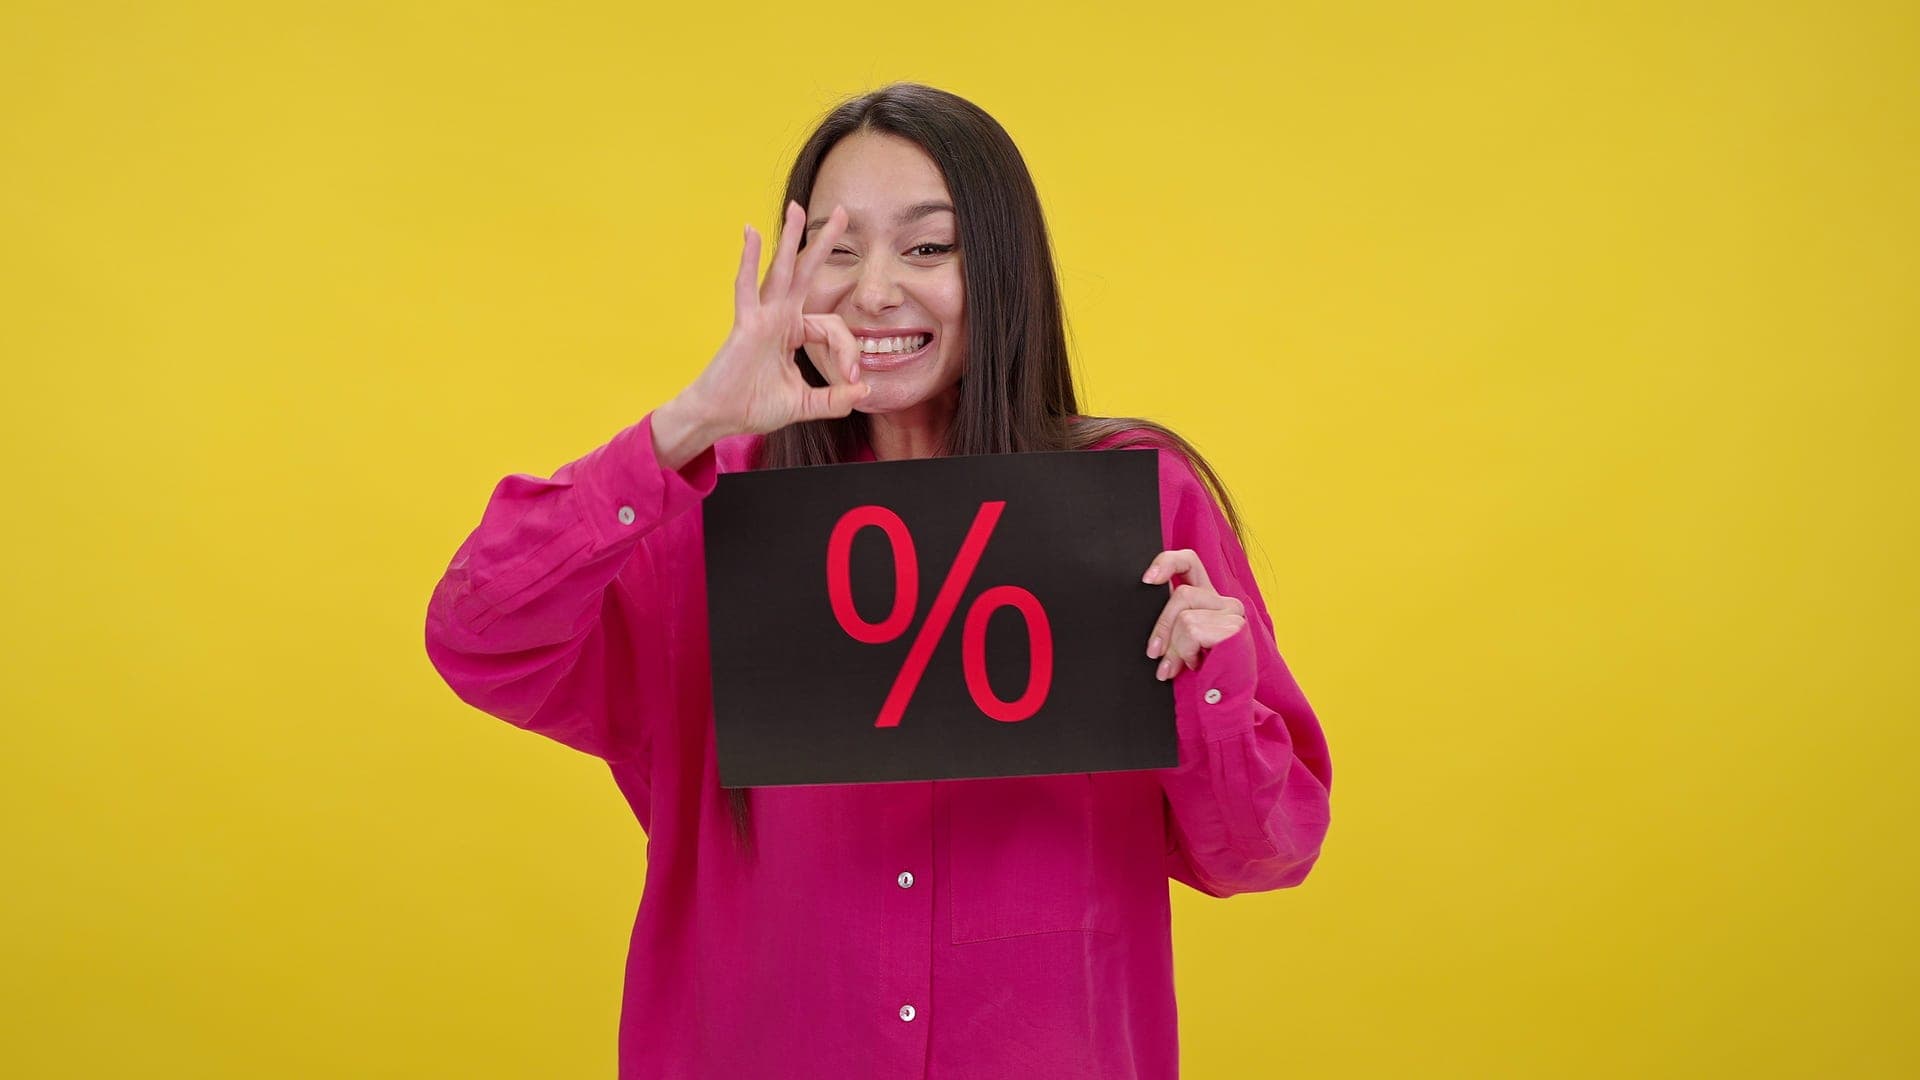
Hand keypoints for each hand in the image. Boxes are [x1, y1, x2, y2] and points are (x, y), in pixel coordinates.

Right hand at [671, 200, 869, 441]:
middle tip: (842, 211)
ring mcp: (762, 317)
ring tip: (798, 209)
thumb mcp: (805, 405)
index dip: (848, 351)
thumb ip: (834, 400)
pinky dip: (749, 259)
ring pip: (781, 271)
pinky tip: (751, 233)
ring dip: (791, 238)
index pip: (834, 327)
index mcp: (794, 332)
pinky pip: (747, 287)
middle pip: (807, 273)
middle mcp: (780, 318)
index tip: (851, 379)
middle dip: (825, 242)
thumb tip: (864, 393)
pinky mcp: (746, 325)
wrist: (719, 418)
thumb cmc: (753, 406)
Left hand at [1141, 549, 1246, 680]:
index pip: (1187, 560)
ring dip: (1175, 648)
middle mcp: (1222, 600)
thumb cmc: (1197, 675)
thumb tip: (1138, 613)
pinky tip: (1198, 664)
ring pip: (1185, 618)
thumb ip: (1168, 623)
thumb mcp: (1177, 643)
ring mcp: (1232, 613)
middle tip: (1155, 655)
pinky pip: (1194, 631)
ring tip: (1181, 666)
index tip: (1146, 580)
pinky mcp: (1236, 628)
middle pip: (1180, 595)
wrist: (1225, 702)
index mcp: (1205, 597)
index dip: (1166, 563)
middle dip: (1162, 628)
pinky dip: (1187, 652)